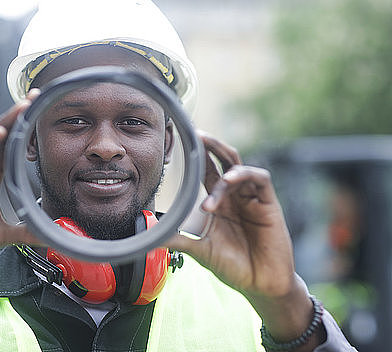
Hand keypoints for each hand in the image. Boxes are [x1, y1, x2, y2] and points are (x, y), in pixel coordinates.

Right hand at [0, 90, 39, 319]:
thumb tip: (53, 234)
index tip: (44, 115)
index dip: (27, 132)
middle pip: (1, 137)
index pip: (12, 149)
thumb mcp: (2, 234)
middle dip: (18, 116)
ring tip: (22, 107)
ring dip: (5, 122)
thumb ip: (26, 232)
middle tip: (35, 97)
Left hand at [168, 132, 323, 346]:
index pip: (207, 171)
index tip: (179, 144)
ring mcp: (252, 198)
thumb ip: (178, 240)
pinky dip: (243, 175)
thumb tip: (150, 236)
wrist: (260, 285)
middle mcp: (235, 196)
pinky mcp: (268, 204)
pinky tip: (229, 180)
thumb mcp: (200, 250)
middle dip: (210, 146)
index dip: (197, 157)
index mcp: (219, 202)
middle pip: (223, 160)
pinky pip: (259, 179)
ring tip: (204, 171)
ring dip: (222, 163)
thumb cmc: (233, 266)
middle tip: (195, 134)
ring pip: (239, 166)